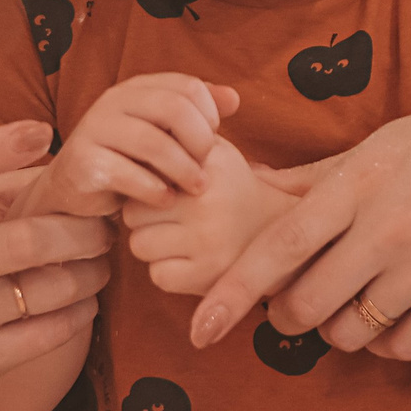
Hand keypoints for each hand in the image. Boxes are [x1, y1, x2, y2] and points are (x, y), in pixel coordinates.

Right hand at [0, 120, 116, 406]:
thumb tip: (62, 161)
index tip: (41, 130)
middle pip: (30, 240)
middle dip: (83, 231)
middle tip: (104, 225)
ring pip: (53, 288)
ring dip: (92, 272)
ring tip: (99, 261)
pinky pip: (53, 330)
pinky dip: (82, 310)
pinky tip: (83, 298)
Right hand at [42, 73, 238, 212]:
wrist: (78, 188)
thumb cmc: (131, 158)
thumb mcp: (164, 132)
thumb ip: (198, 113)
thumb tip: (234, 99)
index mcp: (137, 87)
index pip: (188, 86)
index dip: (209, 116)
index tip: (212, 143)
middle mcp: (113, 101)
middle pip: (174, 108)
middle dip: (199, 141)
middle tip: (206, 167)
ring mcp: (94, 129)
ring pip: (152, 143)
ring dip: (183, 169)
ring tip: (195, 188)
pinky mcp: (83, 163)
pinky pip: (128, 174)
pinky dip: (155, 190)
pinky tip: (167, 200)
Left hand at [122, 137, 292, 297]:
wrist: (278, 230)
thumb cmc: (231, 188)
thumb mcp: (214, 152)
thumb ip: (178, 136)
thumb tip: (134, 134)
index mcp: (206, 166)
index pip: (142, 172)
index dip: (145, 181)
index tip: (159, 187)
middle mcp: (206, 202)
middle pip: (133, 212)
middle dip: (143, 216)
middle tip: (168, 216)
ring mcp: (207, 241)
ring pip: (139, 246)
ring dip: (152, 244)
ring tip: (177, 236)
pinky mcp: (206, 275)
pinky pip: (157, 275)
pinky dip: (167, 271)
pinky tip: (187, 259)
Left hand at [191, 98, 410, 359]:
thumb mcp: (379, 144)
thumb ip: (316, 178)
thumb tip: (255, 189)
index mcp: (358, 183)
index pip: (278, 247)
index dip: (231, 292)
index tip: (199, 326)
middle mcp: (388, 229)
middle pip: (306, 304)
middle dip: (286, 316)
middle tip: (291, 305)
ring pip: (350, 333)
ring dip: (335, 330)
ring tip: (347, 305)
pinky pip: (402, 346)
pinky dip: (385, 342)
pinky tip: (391, 316)